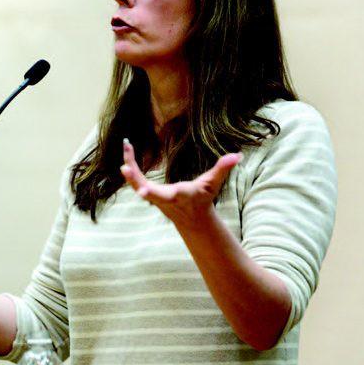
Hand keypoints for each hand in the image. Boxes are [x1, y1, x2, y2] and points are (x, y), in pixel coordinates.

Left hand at [119, 138, 241, 230]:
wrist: (192, 218)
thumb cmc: (203, 197)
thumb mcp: (213, 183)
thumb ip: (223, 169)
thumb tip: (238, 155)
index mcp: (180, 195)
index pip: (168, 195)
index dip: (154, 194)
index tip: (141, 192)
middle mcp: (164, 198)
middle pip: (145, 190)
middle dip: (134, 180)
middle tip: (124, 166)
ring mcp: (153, 197)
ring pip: (136, 184)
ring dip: (129, 167)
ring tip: (126, 147)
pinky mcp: (147, 193)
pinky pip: (135, 180)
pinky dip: (130, 167)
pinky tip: (126, 151)